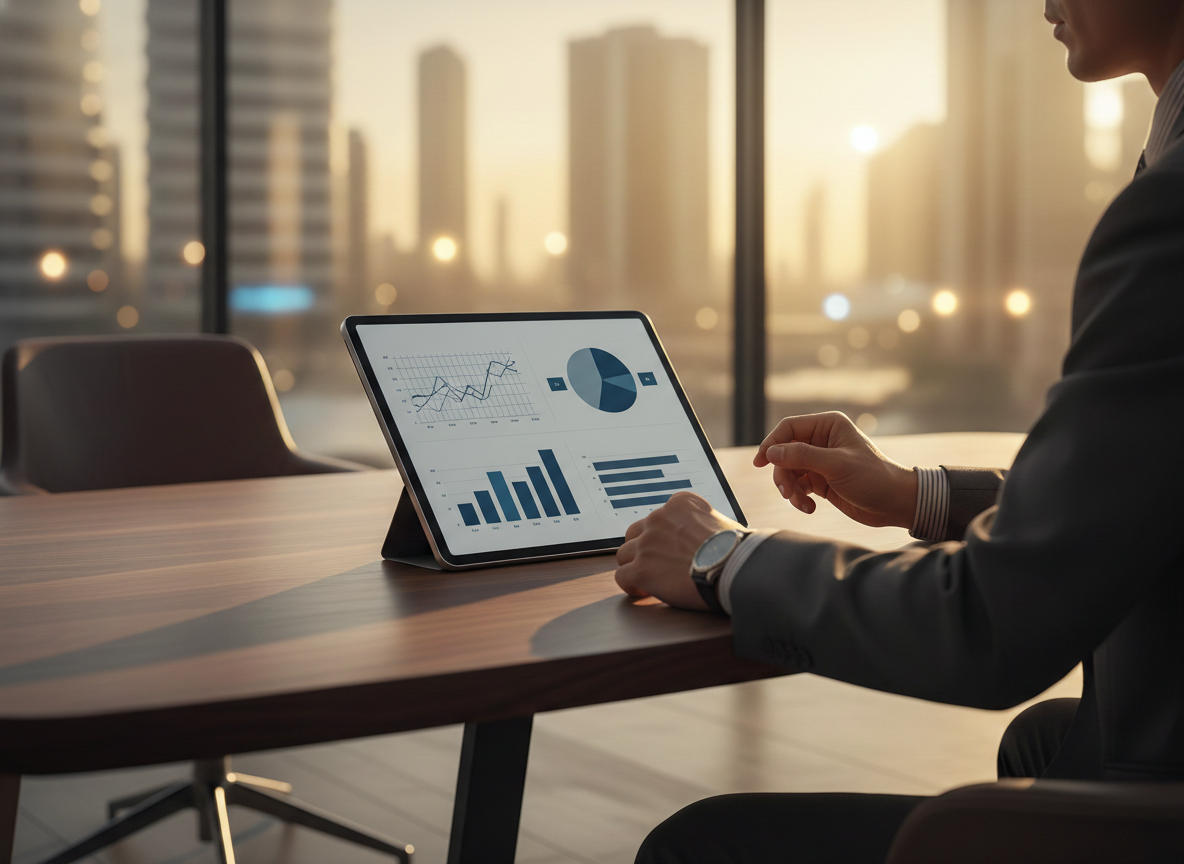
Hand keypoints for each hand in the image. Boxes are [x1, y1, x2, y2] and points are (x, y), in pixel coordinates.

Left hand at [614, 491, 743, 610]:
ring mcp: (647, 543)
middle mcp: (659, 518)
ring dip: (635, 566)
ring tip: (648, 579)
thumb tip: (707, 538)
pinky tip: (643, 591)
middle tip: (657, 564)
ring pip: (625, 554)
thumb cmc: (738, 550)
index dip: (663, 535)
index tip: (671, 548)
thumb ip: (704, 524)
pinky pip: (622, 577)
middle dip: (644, 548)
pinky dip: (630, 585)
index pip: (660, 516)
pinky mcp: (641, 569)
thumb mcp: (722, 522)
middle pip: (637, 533)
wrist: (736, 568)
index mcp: (680, 503)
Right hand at [753, 412, 917, 528]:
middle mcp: (822, 440)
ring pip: (789, 471)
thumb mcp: (836, 464)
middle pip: (784, 452)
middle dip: (783, 473)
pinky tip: (809, 508)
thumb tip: (770, 452)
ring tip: (801, 502)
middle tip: (787, 492)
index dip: (771, 444)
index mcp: (828, 425)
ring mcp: (820, 461)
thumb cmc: (873, 478)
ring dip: (790, 489)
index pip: (788, 429)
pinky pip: (798, 486)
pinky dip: (799, 498)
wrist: (895, 504)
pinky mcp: (821, 481)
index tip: (760, 462)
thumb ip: (802, 456)